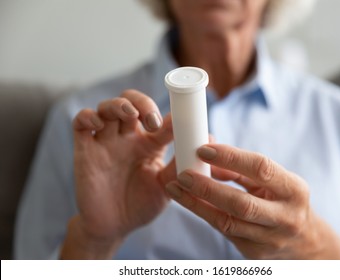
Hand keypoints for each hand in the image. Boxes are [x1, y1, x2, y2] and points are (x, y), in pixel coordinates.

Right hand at [62, 90, 175, 257]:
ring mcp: (106, 141)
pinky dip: (88, 116)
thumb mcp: (167, 186)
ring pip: (107, 107)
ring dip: (119, 104)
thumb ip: (180, 165)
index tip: (180, 120)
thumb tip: (204, 143)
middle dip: (143, 103)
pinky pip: (81, 123)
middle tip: (153, 122)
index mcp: (149, 144)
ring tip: (131, 114)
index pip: (159, 118)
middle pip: (132, 102)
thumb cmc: (141, 205)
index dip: (169, 114)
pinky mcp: (85, 150)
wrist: (114, 227)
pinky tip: (98, 123)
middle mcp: (128, 138)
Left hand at [166, 144, 339, 258]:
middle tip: (183, 174)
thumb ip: (242, 170)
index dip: (230, 157)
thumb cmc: (284, 201)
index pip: (261, 169)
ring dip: (197, 203)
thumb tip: (208, 158)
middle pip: (241, 204)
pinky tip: (188, 201)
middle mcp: (286, 217)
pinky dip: (204, 214)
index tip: (203, 149)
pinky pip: (224, 232)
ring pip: (227, 222)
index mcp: (294, 190)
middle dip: (208, 187)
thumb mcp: (271, 182)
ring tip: (176, 186)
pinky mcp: (255, 253)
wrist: (304, 242)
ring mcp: (270, 240)